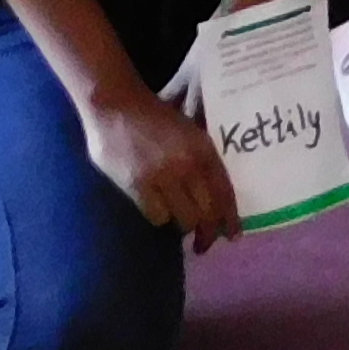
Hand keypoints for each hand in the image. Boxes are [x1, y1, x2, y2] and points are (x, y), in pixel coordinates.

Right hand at [85, 86, 240, 250]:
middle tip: (204, 243)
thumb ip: (201, 157)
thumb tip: (215, 193)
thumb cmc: (154, 115)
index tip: (233, 236)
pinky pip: (157, 217)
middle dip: (207, 233)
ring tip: (179, 218)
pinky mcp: (137, 186)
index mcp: (203, 147)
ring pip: (183, 220)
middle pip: (206, 213)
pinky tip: (157, 205)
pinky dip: (160, 215)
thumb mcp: (188, 129)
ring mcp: (162, 176)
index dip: (230, 218)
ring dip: (182, 223)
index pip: (224, 191)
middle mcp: (187, 164)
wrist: (115, 105)